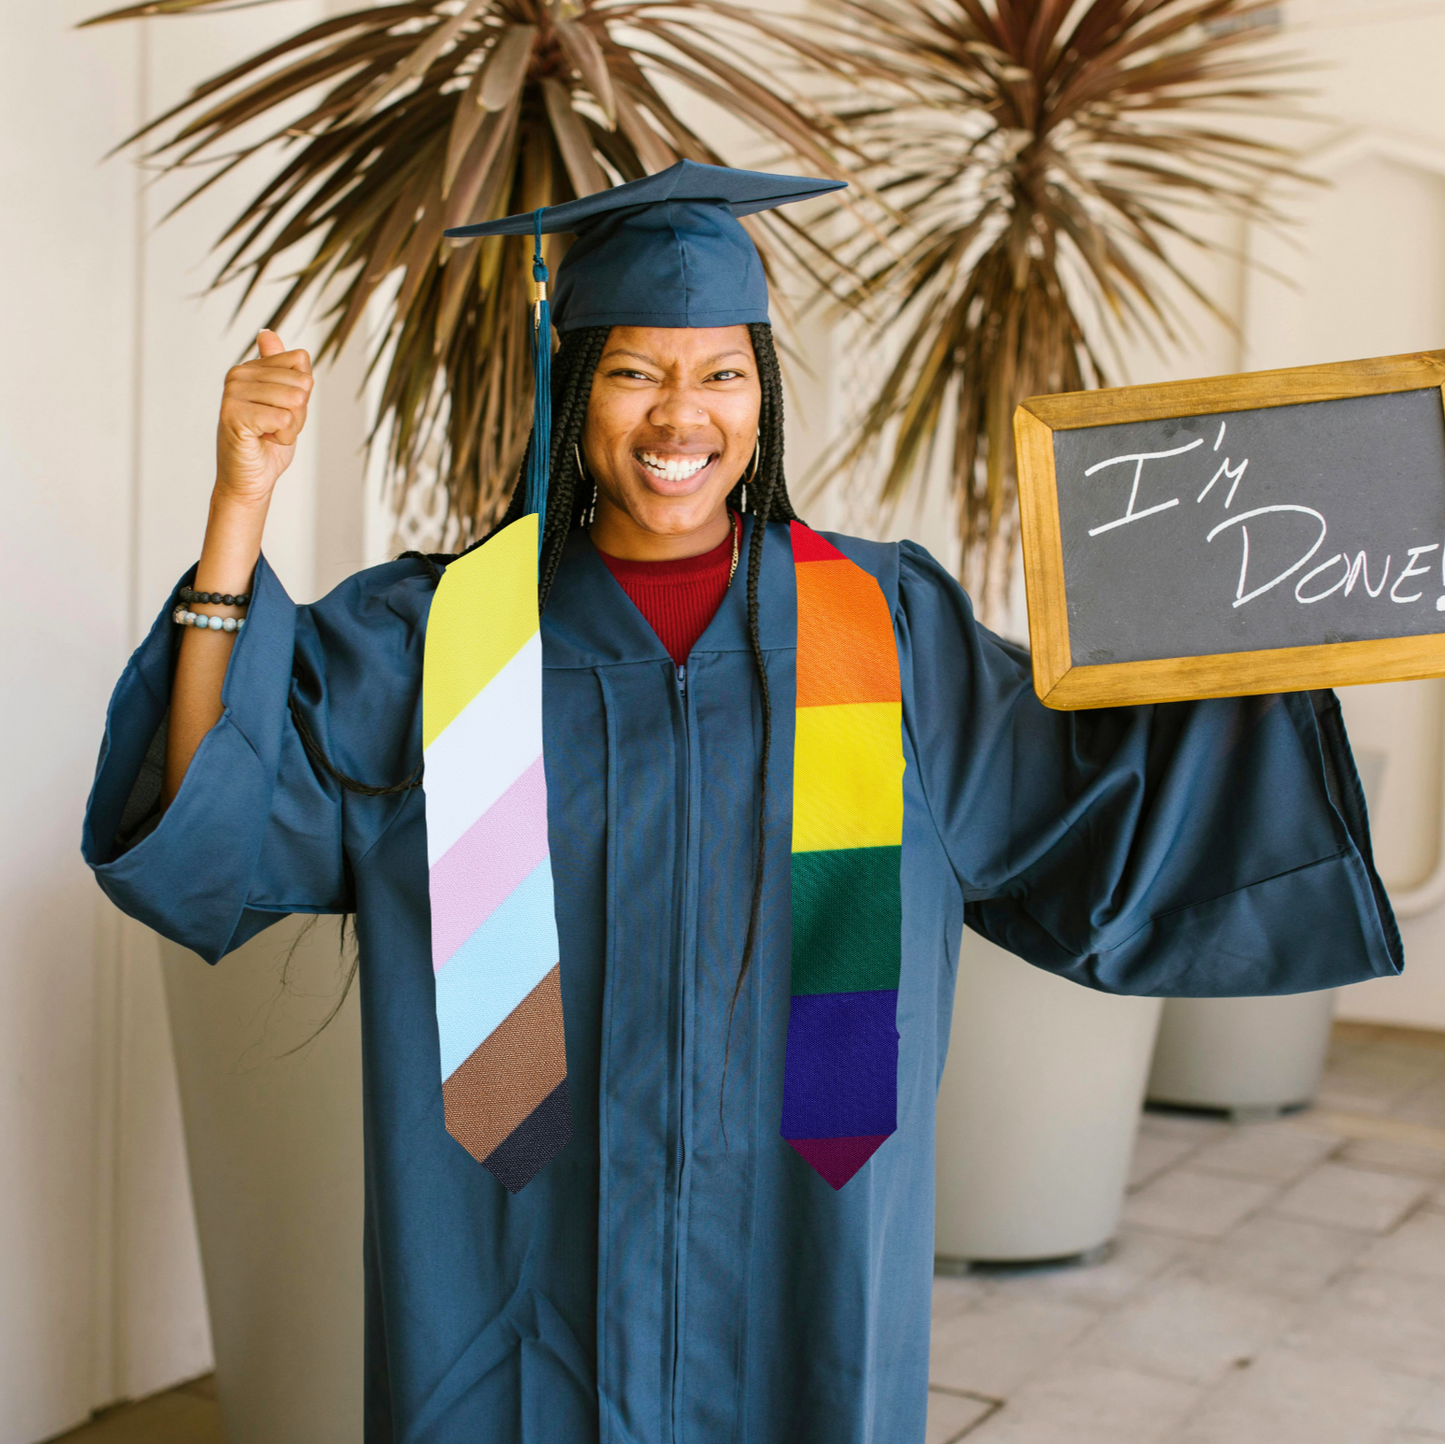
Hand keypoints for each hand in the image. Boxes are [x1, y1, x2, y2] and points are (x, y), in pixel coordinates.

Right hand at [215, 329, 313, 506]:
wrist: (250, 481)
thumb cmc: (267, 444)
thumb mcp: (283, 401)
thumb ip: (281, 368)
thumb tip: (266, 332)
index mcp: (249, 367)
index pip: (301, 362)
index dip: (303, 394)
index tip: (282, 411)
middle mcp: (237, 374)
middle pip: (302, 382)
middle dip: (299, 413)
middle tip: (275, 427)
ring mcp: (233, 393)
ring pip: (295, 401)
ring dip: (291, 426)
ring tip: (269, 434)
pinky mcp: (234, 414)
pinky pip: (284, 418)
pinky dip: (283, 437)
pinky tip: (264, 441)